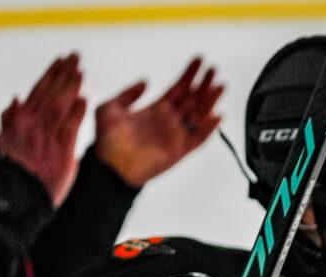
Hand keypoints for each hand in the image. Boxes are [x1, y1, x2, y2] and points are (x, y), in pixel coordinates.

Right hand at [0, 53, 85, 206]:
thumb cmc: (16, 174)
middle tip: (75, 56)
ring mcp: (46, 136)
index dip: (52, 75)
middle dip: (62, 72)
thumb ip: (11, 120)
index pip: (40, 91)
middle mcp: (32, 124)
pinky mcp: (59, 151)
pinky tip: (84, 100)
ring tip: (79, 70)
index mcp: (22, 121)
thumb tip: (14, 102)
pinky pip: (68, 128)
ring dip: (70, 85)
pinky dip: (75, 112)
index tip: (62, 62)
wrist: (18, 197)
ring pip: (59, 104)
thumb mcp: (7, 142)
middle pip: (50, 92)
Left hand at [95, 57, 223, 186]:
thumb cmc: (107, 141)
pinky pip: (199, 138)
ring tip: (219, 86)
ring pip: (199, 115)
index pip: (178, 89)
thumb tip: (145, 82)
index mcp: (156, 110)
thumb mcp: (109, 108)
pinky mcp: (180, 150)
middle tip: (213, 70)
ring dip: (210, 100)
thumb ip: (127, 94)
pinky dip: (209, 128)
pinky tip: (217, 115)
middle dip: (203, 84)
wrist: (110, 167)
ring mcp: (176, 135)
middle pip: (193, 99)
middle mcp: (169, 121)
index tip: (199, 61)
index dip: (189, 74)